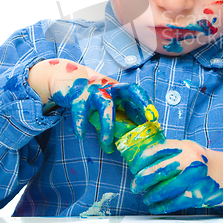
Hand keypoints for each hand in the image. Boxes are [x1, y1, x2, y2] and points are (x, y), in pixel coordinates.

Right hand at [29, 59, 149, 151]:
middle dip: (140, 103)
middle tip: (147, 121)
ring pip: (105, 105)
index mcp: (118, 89)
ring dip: (108, 125)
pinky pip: (80, 111)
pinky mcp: (78, 97)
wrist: (68, 79)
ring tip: (108, 143)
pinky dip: (80, 124)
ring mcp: (94, 91)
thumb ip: (123, 116)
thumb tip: (138, 136)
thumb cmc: (94, 95)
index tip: (154, 116)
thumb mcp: (110, 102)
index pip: (136, 91)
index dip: (146, 102)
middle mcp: (109, 87)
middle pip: (128, 92)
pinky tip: (80, 135)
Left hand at [130, 139, 222, 213]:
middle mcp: (190, 161)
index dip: (141, 161)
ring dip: (151, 195)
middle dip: (142, 180)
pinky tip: (154, 206)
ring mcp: (195, 179)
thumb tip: (140, 161)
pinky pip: (175, 202)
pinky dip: (161, 206)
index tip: (134, 169)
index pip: (156, 151)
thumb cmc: (199, 161)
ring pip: (165, 189)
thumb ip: (168, 151)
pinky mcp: (198, 195)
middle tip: (135, 186)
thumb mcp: (187, 149)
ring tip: (145, 197)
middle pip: (159, 170)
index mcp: (184, 147)